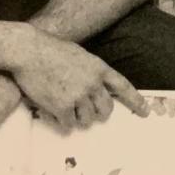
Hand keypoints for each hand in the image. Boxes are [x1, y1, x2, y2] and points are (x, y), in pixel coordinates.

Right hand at [10, 26, 147, 128]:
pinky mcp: (61, 107)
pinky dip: (63, 122)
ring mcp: (78, 96)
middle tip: (91, 113)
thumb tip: (96, 88)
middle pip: (106, 109)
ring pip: (87, 120)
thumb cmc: (51, 49)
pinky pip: (69, 124)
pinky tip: (56, 113)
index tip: (145, 112)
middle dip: (100, 114)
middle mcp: (92, 83)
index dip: (135, 101)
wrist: (29, 51)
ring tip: (67, 108)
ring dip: (79, 118)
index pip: (123, 87)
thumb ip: (91, 71)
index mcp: (99, 68)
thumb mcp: (80, 55)